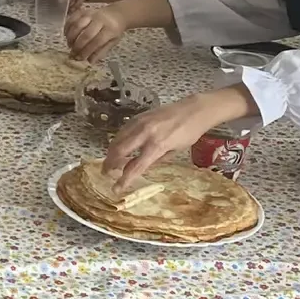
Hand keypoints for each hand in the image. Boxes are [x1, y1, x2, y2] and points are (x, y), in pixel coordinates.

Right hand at [67, 5, 126, 61]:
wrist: (116, 14)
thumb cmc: (114, 30)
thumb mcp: (112, 42)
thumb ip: (101, 51)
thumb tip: (89, 62)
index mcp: (110, 29)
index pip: (97, 41)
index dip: (87, 51)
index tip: (80, 58)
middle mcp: (100, 20)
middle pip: (86, 34)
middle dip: (78, 46)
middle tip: (73, 54)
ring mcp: (90, 14)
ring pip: (77, 25)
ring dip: (71, 37)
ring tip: (69, 45)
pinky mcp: (83, 10)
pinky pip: (72, 18)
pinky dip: (67, 27)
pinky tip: (66, 36)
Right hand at [105, 87, 252, 190]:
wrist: (193, 109)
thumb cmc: (189, 133)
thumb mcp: (175, 151)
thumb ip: (156, 160)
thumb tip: (140, 168)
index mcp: (157, 145)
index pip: (136, 166)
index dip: (124, 180)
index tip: (116, 189)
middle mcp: (145, 133)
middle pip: (120, 150)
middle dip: (110, 163)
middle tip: (106, 173)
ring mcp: (140, 122)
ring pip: (118, 139)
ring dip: (111, 152)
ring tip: (110, 162)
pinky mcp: (139, 116)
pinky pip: (123, 130)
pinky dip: (118, 140)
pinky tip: (118, 146)